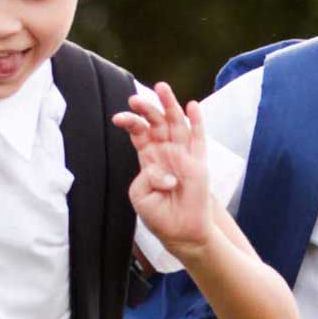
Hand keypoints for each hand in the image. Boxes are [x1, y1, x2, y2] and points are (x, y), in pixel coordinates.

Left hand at [117, 81, 218, 248]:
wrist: (181, 231)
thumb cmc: (159, 213)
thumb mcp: (140, 195)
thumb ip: (145, 178)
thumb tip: (162, 170)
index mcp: (149, 157)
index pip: (139, 132)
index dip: (130, 122)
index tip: (118, 118)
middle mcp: (166, 151)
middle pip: (156, 122)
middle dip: (146, 108)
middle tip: (135, 98)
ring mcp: (183, 155)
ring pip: (176, 123)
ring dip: (169, 105)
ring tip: (161, 87)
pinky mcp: (198, 163)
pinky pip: (199, 139)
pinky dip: (196, 122)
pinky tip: (192, 105)